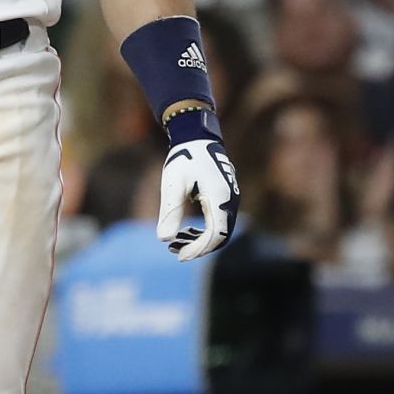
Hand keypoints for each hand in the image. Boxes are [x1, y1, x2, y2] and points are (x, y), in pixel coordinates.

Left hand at [157, 136, 239, 261]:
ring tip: (174, 243)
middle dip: (198, 248)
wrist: (197, 137)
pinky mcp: (225, 199)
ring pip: (221, 231)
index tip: (179, 255)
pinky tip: (184, 231)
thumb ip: (170, 211)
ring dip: (199, 241)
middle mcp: (230, 201)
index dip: (199, 249)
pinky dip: (203, 231)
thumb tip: (163, 239)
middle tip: (174, 251)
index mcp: (219, 198)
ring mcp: (230, 200)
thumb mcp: (173, 184)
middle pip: (221, 237)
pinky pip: (219, 222)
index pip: (216, 234)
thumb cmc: (184, 158)